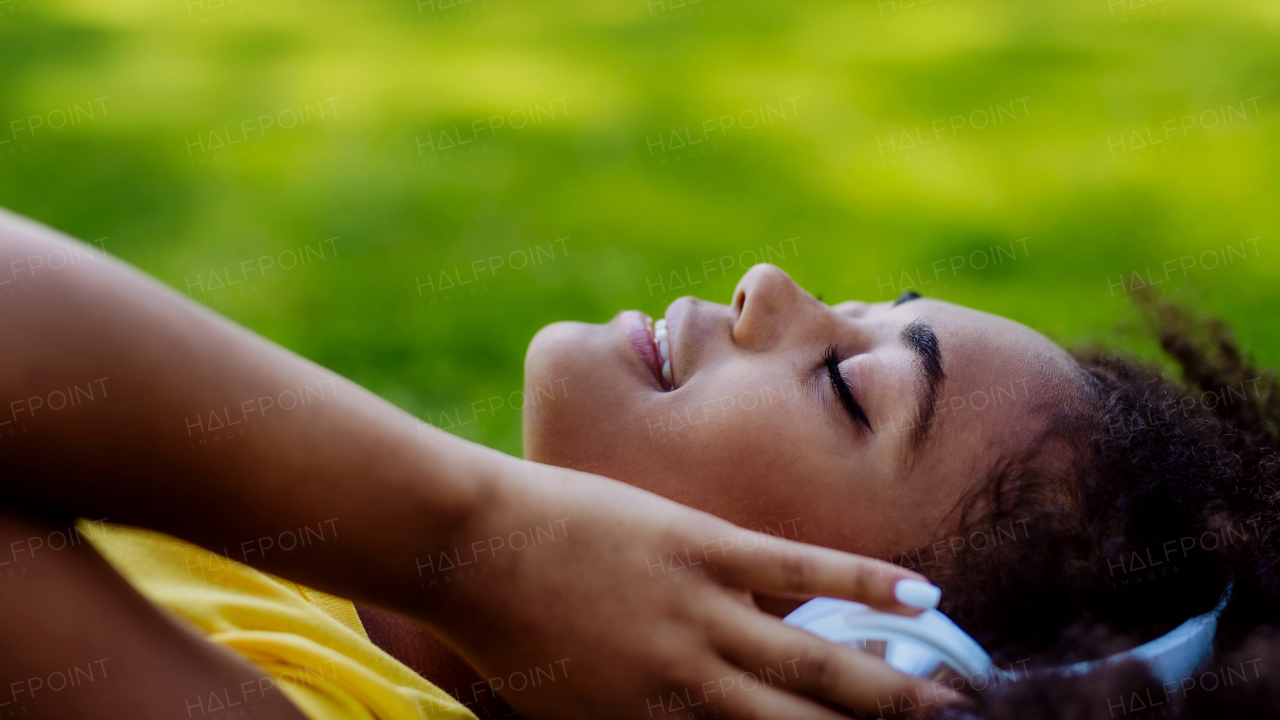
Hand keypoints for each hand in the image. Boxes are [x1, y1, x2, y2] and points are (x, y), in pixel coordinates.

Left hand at [419, 459, 962, 719]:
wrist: (468, 547)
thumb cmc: (508, 628)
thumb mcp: (568, 706)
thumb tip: (703, 718)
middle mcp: (690, 691)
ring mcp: (702, 617)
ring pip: (820, 664)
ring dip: (896, 687)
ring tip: (957, 703)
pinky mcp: (703, 549)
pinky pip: (798, 571)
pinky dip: (864, 583)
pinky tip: (924, 596)